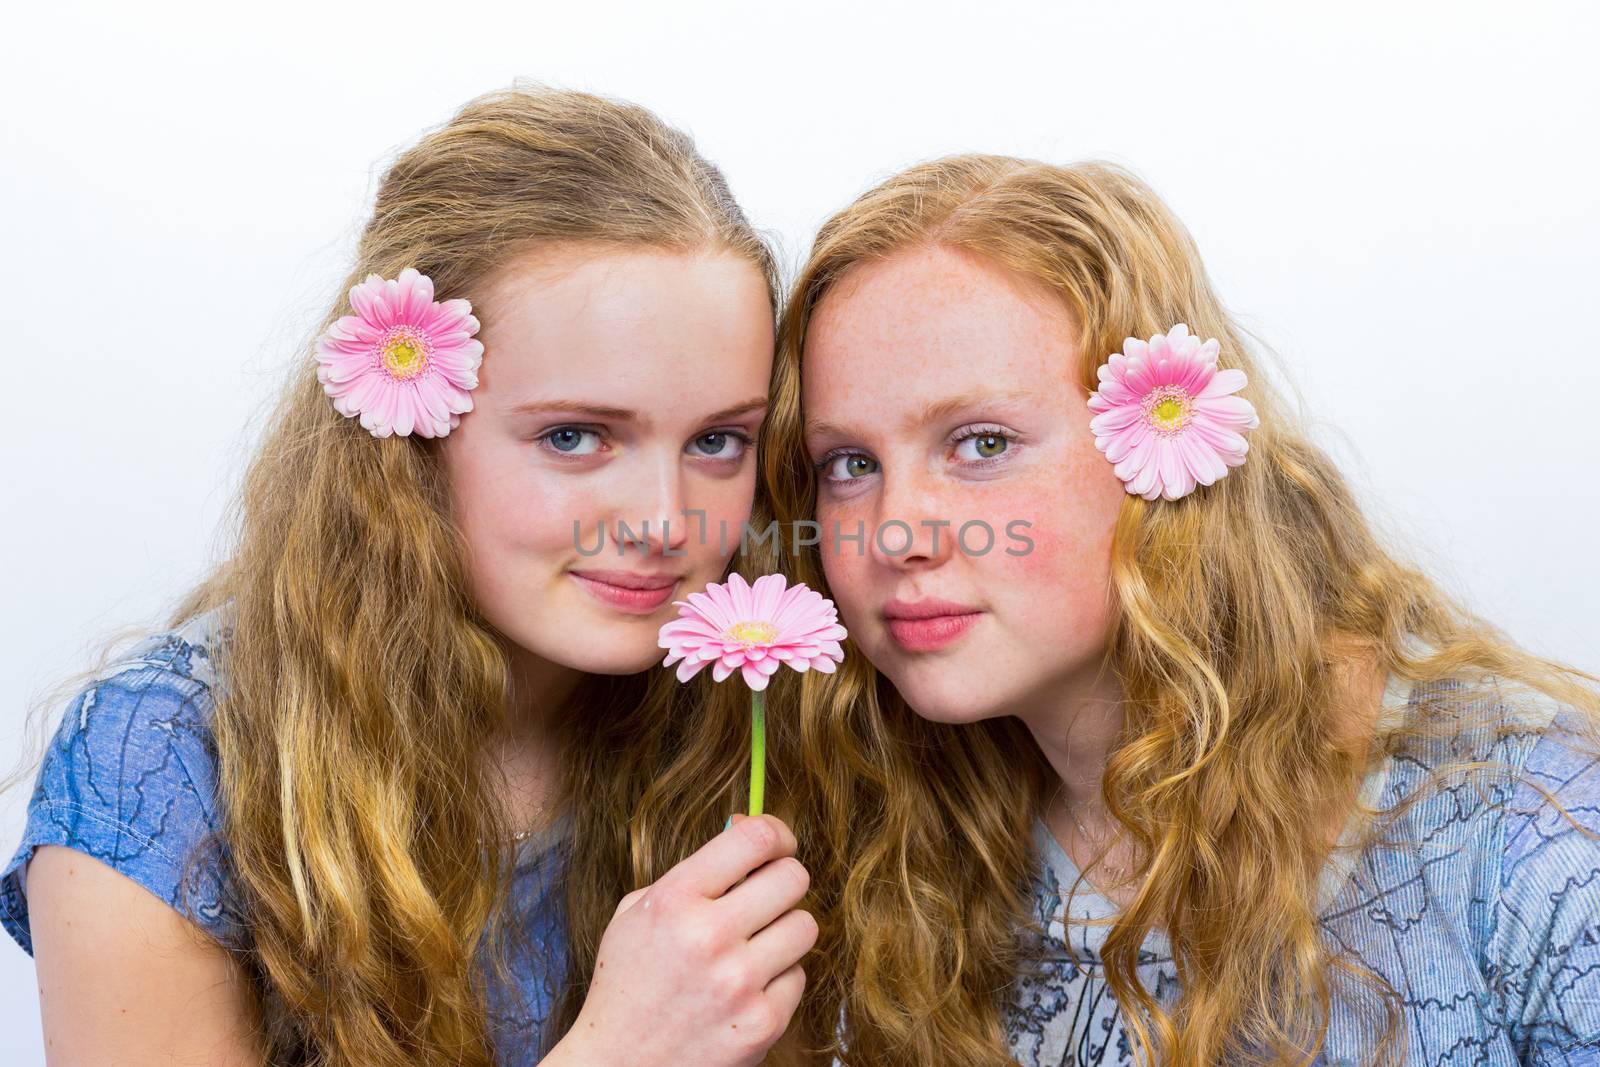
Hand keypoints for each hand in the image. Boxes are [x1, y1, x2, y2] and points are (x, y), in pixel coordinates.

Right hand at [548, 814, 815, 1066]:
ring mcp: (739, 983)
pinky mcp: (762, 1024)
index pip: (755, 838)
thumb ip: (694, 870)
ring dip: (784, 931)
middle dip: (783, 881)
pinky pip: (798, 976)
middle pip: (793, 878)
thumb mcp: (637, 913)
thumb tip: (750, 827)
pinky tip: (746, 989)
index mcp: (674, 899)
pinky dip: (778, 980)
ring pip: (805, 926)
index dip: (777, 833)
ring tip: (753, 947)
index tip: (777, 844)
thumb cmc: (629, 983)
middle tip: (767, 896)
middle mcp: (708, 937)